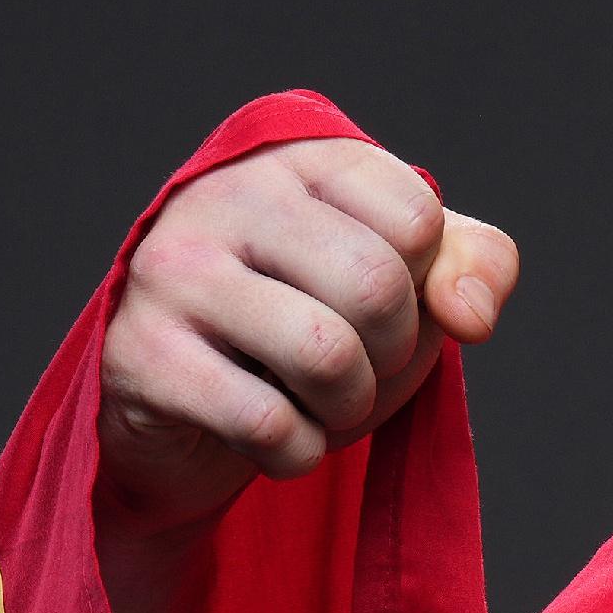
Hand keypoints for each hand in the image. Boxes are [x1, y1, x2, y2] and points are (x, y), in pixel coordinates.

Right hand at [98, 138, 518, 539]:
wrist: (184, 405)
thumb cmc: (312, 322)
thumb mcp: (408, 279)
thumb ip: (472, 265)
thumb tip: (472, 315)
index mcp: (298, 158)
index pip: (420, 220)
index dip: (428, 288)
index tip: (384, 306)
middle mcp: (226, 195)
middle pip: (377, 286)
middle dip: (392, 357)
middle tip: (357, 369)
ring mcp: (172, 270)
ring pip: (325, 355)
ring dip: (348, 409)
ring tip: (321, 403)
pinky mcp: (140, 354)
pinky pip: (268, 424)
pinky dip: (297, 453)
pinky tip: (274, 435)